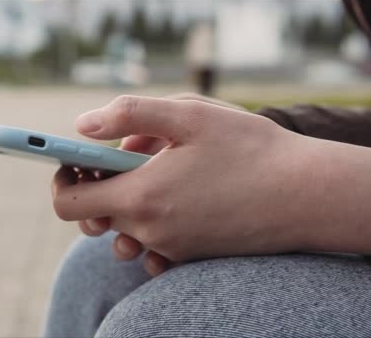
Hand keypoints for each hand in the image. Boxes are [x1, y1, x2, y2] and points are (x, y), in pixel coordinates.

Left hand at [76, 93, 235, 274]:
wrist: (306, 195)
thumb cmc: (251, 150)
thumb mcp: (189, 115)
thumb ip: (129, 115)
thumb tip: (83, 125)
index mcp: (141, 197)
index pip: (70, 204)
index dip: (64, 179)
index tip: (74, 159)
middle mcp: (151, 231)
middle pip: (97, 215)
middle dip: (103, 183)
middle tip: (133, 156)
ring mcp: (172, 248)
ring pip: (124, 229)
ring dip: (127, 203)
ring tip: (160, 175)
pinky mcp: (192, 255)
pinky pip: (153, 247)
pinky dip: (152, 225)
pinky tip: (177, 202)